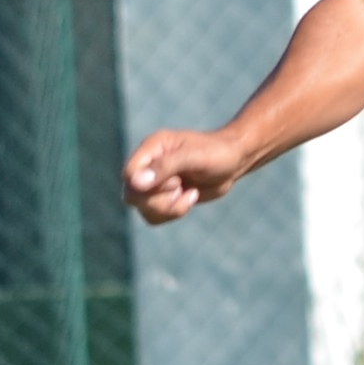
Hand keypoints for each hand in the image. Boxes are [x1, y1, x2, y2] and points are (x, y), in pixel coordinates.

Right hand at [123, 129, 250, 224]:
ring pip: (143, 209)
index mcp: (151, 148)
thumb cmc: (217, 153)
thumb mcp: (194, 157)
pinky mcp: (163, 197)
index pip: (128, 174)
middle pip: (132, 196)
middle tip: (181, 186)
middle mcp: (147, 165)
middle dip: (160, 199)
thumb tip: (134, 183)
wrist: (235, 161)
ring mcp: (154, 182)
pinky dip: (173, 213)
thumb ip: (165, 167)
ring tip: (189, 192)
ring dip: (169, 208)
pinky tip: (190, 197)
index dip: (146, 186)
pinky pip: (153, 216)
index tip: (175, 181)